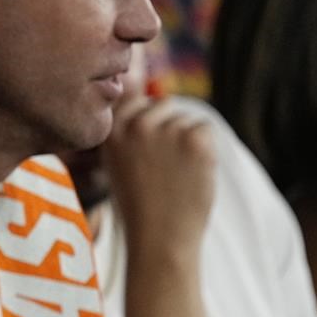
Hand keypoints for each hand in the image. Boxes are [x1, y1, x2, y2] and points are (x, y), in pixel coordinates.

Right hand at [101, 94, 215, 255]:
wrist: (159, 241)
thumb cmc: (140, 205)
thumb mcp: (119, 161)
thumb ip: (126, 126)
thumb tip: (143, 75)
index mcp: (111, 131)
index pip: (132, 99)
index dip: (143, 121)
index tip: (143, 147)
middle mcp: (135, 125)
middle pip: (163, 106)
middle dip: (167, 132)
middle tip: (161, 172)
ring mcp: (165, 131)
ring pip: (186, 120)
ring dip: (187, 144)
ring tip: (174, 177)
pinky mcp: (195, 139)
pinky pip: (205, 130)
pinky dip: (205, 152)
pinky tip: (190, 175)